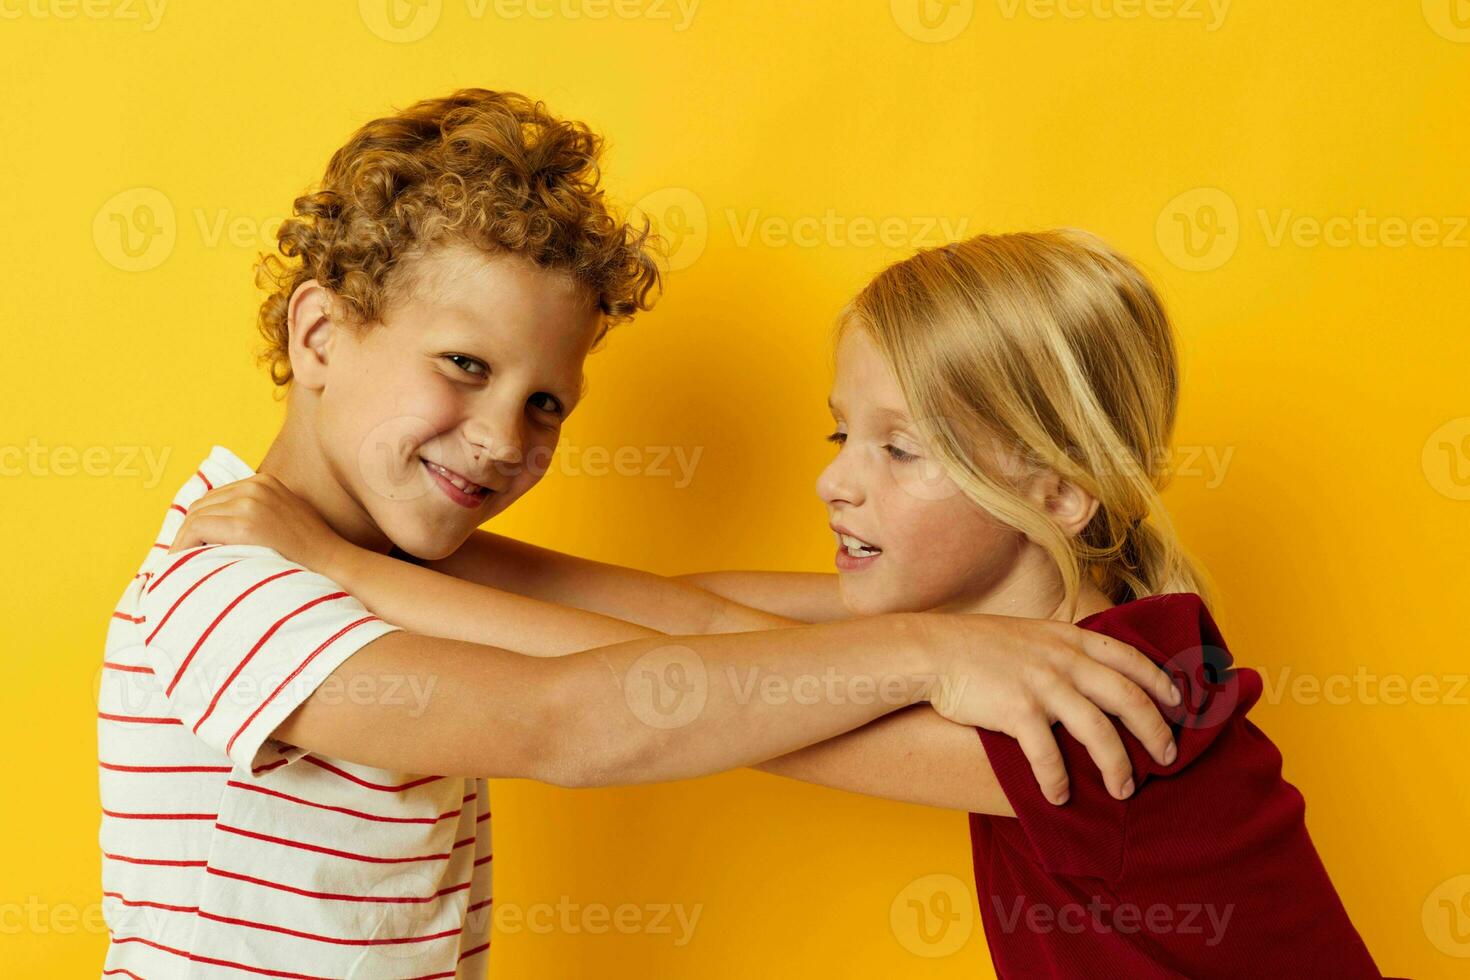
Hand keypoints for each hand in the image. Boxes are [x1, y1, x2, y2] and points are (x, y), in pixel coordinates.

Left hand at [167, 473, 349, 576]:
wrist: (335, 566)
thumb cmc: (310, 554)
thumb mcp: (285, 519)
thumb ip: (258, 514)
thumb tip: (222, 527)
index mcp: (264, 482)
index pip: (215, 498)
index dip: (200, 524)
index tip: (192, 547)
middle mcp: (255, 486)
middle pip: (201, 506)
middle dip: (189, 533)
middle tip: (183, 560)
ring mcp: (250, 502)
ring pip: (195, 517)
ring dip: (185, 542)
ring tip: (183, 567)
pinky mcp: (245, 524)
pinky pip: (196, 529)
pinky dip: (184, 547)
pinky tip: (186, 566)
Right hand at [924, 614, 1180, 804]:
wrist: (931, 650)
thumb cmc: (976, 646)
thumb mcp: (1029, 634)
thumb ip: (1060, 650)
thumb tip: (1085, 672)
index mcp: (1069, 639)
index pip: (1130, 658)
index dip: (1160, 682)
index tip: (1179, 705)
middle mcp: (1064, 660)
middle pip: (1128, 698)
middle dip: (1154, 731)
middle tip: (1167, 758)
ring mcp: (1043, 684)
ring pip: (1099, 731)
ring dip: (1118, 765)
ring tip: (1124, 790)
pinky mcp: (1018, 710)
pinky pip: (1049, 754)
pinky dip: (1058, 779)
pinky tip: (1060, 796)